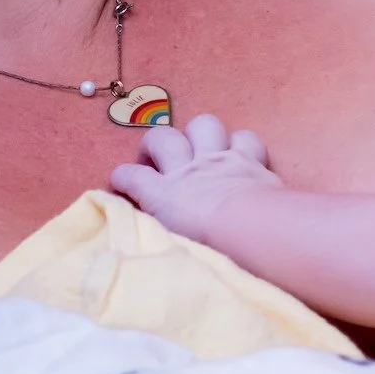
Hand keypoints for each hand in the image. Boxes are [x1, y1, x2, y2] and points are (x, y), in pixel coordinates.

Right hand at [110, 113, 282, 244]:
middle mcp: (188, 170)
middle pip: (162, 138)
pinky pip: (245, 137)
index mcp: (164, 195)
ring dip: (201, 134)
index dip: (121, 177)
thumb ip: (160, 234)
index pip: (131, 176)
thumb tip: (149, 235)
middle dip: (155, 144)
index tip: (120, 184)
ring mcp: (220, 160)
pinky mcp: (251, 160)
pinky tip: (244, 155)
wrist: (254, 231)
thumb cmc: (212, 249)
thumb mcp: (174, 246)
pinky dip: (243, 144)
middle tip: (160, 160)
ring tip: (203, 149)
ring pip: (203, 125)